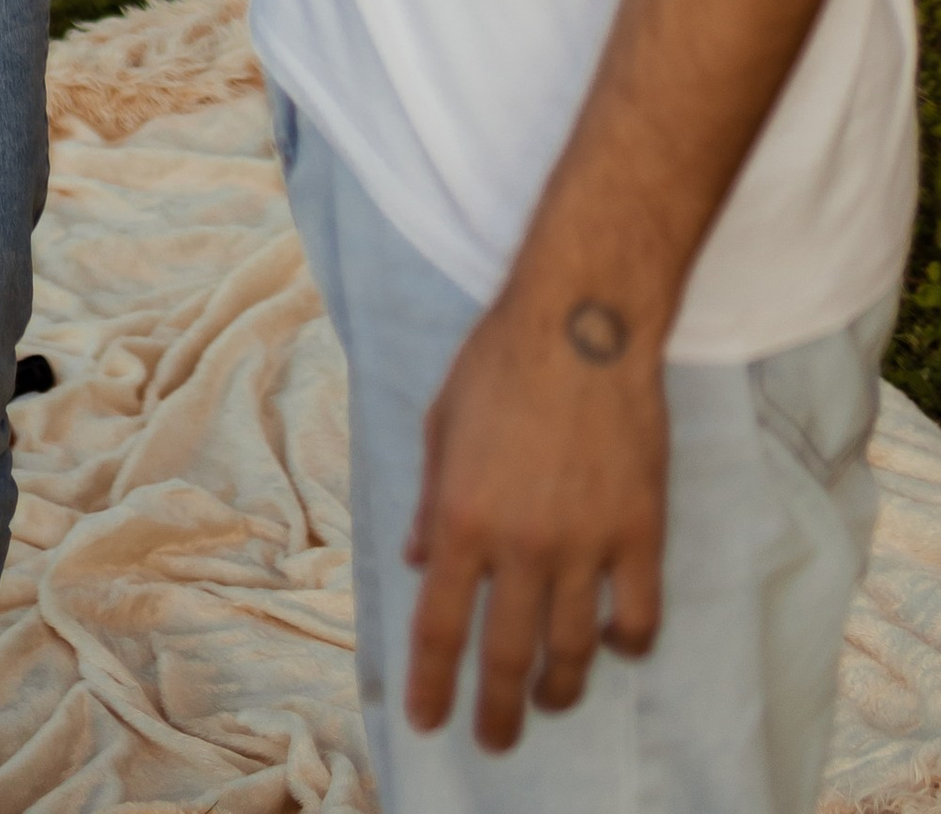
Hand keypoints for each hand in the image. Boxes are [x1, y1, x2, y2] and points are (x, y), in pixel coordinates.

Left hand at [404, 294, 667, 750]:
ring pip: (575, 650)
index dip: (434, 686)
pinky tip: (619, 646)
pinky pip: (639, 617)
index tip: (431, 724)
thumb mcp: (441, 425)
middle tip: (496, 741)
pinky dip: (629, 644)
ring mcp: (585, 544)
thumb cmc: (501, 362)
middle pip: (506, 658)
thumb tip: (420, 561)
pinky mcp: (640, 532)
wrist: (584, 319)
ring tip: (553, 701)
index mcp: (462, 518)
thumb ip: (431, 502)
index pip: (440, 628)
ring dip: (561, 689)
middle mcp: (520, 544)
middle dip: (498, 712)